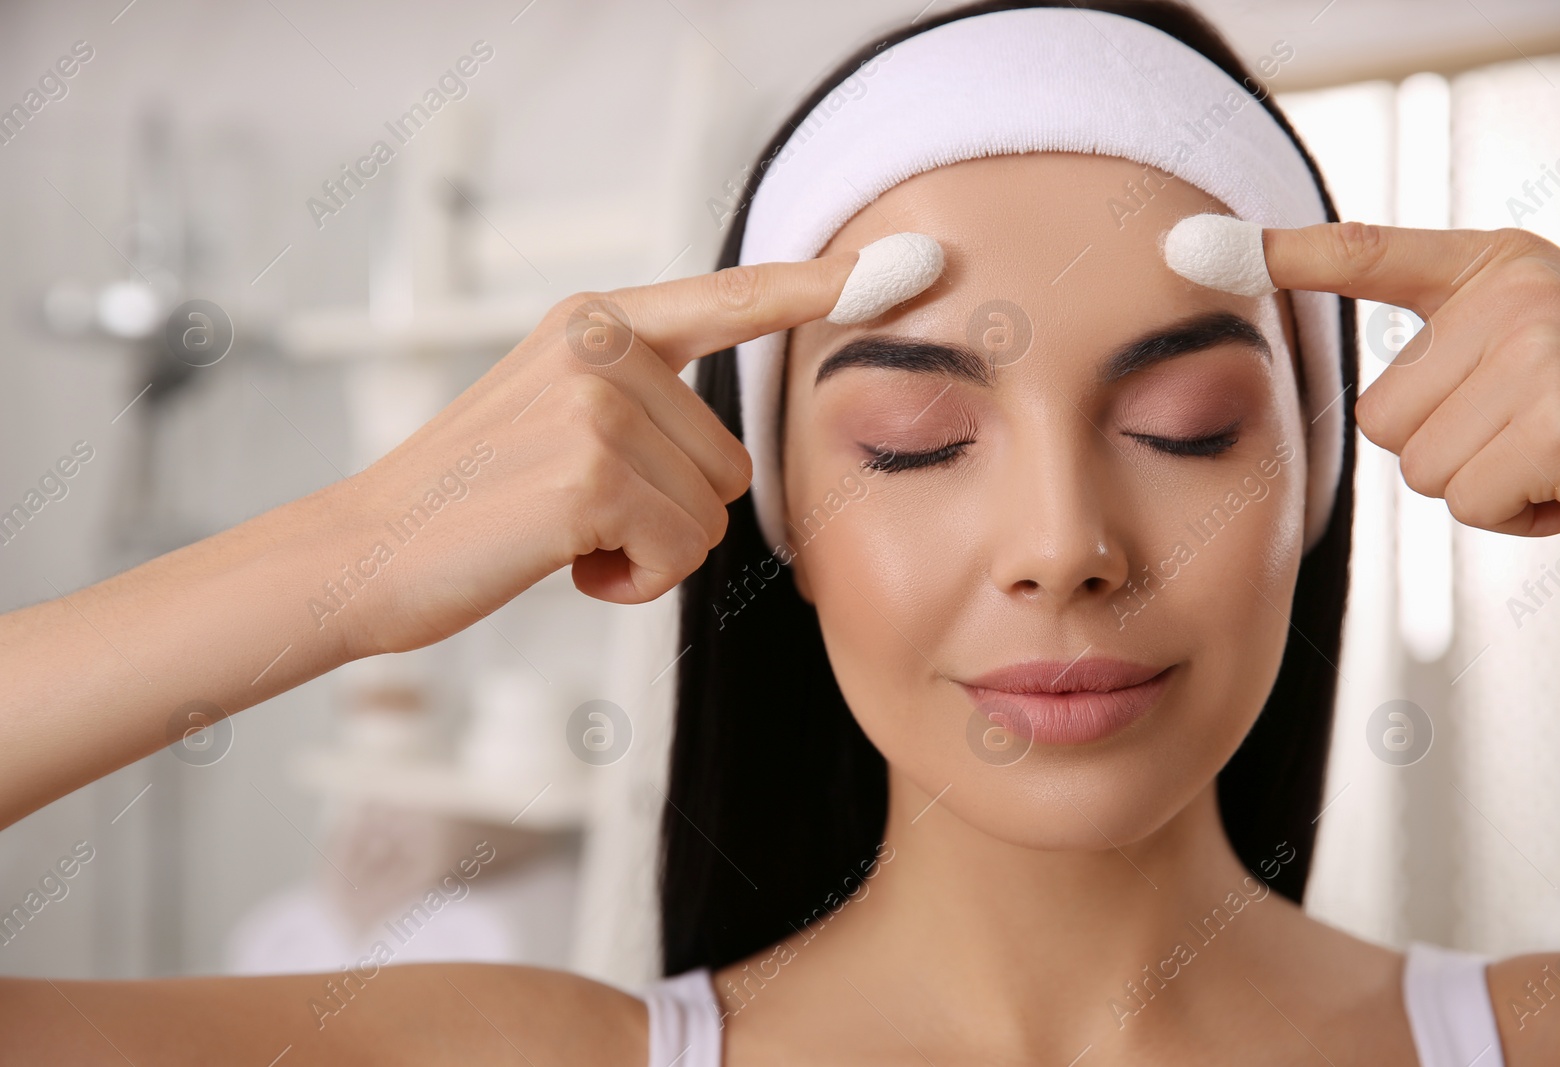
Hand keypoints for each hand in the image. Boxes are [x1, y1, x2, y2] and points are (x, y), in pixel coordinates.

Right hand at [346, 255, 854, 655]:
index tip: (893, 262)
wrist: (364, 552)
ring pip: (711, 513)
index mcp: (595, 321)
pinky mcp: (591, 475)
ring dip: (649, 548)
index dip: (813, 286)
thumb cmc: (468, 499)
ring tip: (562, 532)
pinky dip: (631, 583)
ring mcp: (596, 405)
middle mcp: (600, 346)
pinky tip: (563, 562)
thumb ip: (635, 392)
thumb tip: (728, 446)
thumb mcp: (551, 408)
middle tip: (575, 509)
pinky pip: (679, 554)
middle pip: (731, 458)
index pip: (727, 298)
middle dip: (671, 510)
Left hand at [1262, 222, 1559, 536]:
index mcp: (1493, 266)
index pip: (1364, 254)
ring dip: (1481, 483)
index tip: (1200, 244)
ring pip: (1421, 468)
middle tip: (1525, 426)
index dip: (1287, 253)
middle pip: (1379, 418)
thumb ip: (1442, 335)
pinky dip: (1515, 515)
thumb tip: (1353, 387)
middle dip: (1444, 444)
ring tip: (1549, 452)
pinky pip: (1468, 503)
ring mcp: (1541, 359)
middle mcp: (1515, 298)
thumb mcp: (1525, 324)